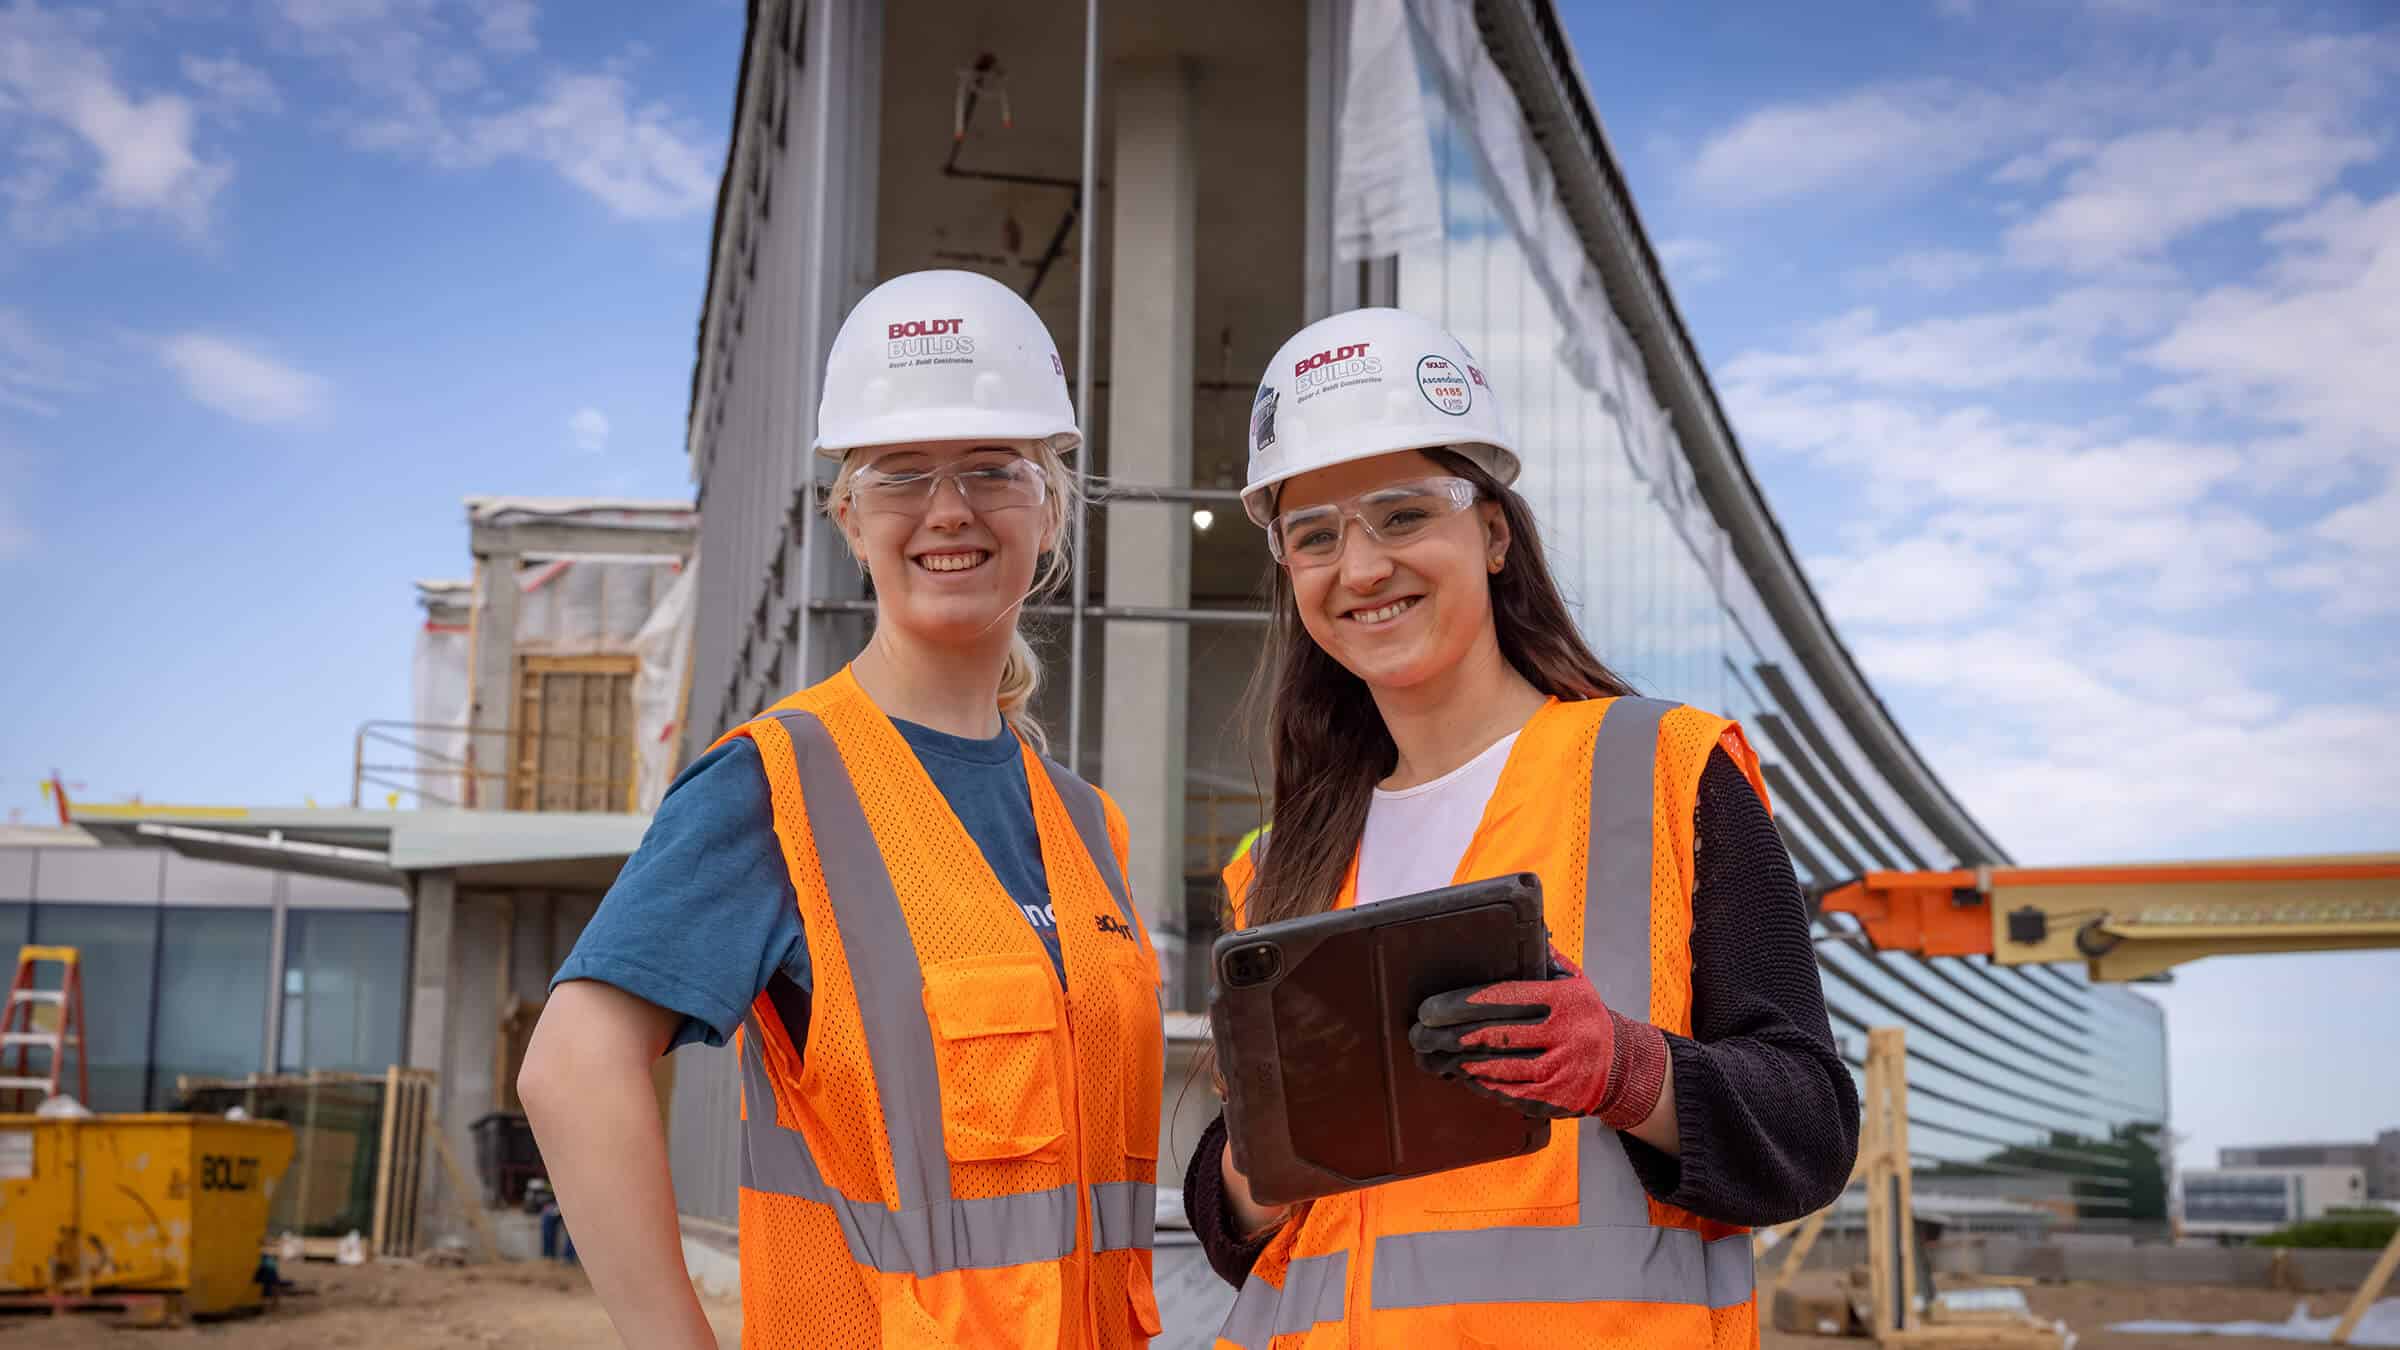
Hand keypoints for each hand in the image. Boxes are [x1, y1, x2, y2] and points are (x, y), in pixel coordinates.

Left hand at [1408, 946, 1665, 1128]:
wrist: (1621, 1065)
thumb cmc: (1583, 1015)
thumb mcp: (1574, 981)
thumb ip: (1545, 958)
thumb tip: (1522, 925)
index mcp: (1563, 1000)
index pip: (1505, 999)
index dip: (1463, 1004)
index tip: (1431, 1008)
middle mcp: (1564, 1035)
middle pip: (1496, 1036)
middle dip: (1450, 1035)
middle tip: (1419, 1032)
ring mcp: (1561, 1070)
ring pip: (1498, 1068)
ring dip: (1457, 1063)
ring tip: (1429, 1054)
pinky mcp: (1556, 1099)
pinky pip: (1509, 1093)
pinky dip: (1480, 1085)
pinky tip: (1458, 1076)